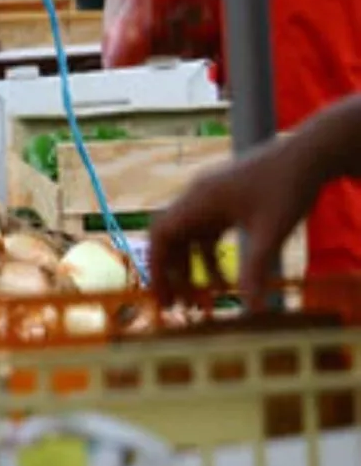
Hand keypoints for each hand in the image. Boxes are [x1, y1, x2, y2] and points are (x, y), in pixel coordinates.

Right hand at [148, 134, 319, 308]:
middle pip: (170, 238)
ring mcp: (209, 198)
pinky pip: (205, 233)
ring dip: (190, 267)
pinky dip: (208, 257)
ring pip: (188, 238)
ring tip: (200, 299)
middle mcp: (196, 198)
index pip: (161, 235)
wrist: (308, 154)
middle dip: (171, 273)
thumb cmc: (286, 187)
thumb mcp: (271, 232)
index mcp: (198, 200)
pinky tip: (222, 279)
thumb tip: (252, 310)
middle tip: (177, 305)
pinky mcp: (224, 201)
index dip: (157, 268)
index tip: (163, 296)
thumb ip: (255, 270)